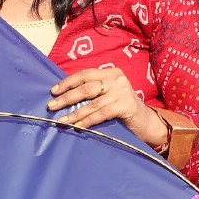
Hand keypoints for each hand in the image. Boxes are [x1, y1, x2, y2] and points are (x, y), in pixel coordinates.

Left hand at [48, 69, 166, 149]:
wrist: (146, 123)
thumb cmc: (122, 109)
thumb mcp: (107, 96)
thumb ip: (92, 93)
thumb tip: (64, 97)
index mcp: (110, 72)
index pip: (85, 74)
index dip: (68, 82)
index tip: (53, 91)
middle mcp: (117, 79)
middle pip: (86, 87)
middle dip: (67, 97)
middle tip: (52, 106)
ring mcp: (122, 91)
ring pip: (92, 103)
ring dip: (74, 113)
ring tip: (62, 120)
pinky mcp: (126, 105)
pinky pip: (102, 114)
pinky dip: (88, 121)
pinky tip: (78, 126)